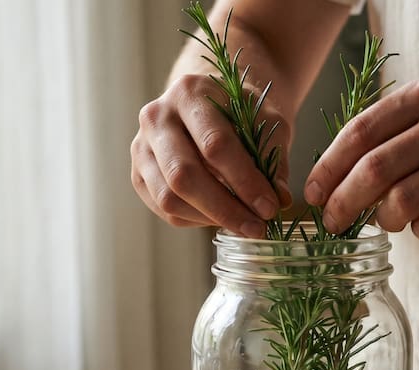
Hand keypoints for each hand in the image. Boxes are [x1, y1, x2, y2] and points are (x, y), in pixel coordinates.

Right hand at [131, 74, 292, 237]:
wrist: (209, 104)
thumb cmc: (241, 111)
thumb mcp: (267, 120)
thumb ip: (274, 156)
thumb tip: (279, 198)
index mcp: (189, 93)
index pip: (215, 144)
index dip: (244, 181)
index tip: (270, 207)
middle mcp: (156, 117)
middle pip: (184, 175)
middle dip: (225, 208)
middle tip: (257, 228)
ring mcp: (141, 147)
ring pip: (169, 197)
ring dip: (211, 219)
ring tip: (244, 225)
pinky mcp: (139, 174)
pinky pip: (165, 209)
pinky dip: (197, 220)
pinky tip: (223, 218)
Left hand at [305, 74, 418, 240]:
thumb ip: (398, 131)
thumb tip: (337, 175)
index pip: (361, 131)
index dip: (328, 166)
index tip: (313, 193)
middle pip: (374, 170)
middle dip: (343, 202)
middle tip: (334, 222)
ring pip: (402, 202)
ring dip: (385, 220)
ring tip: (389, 221)